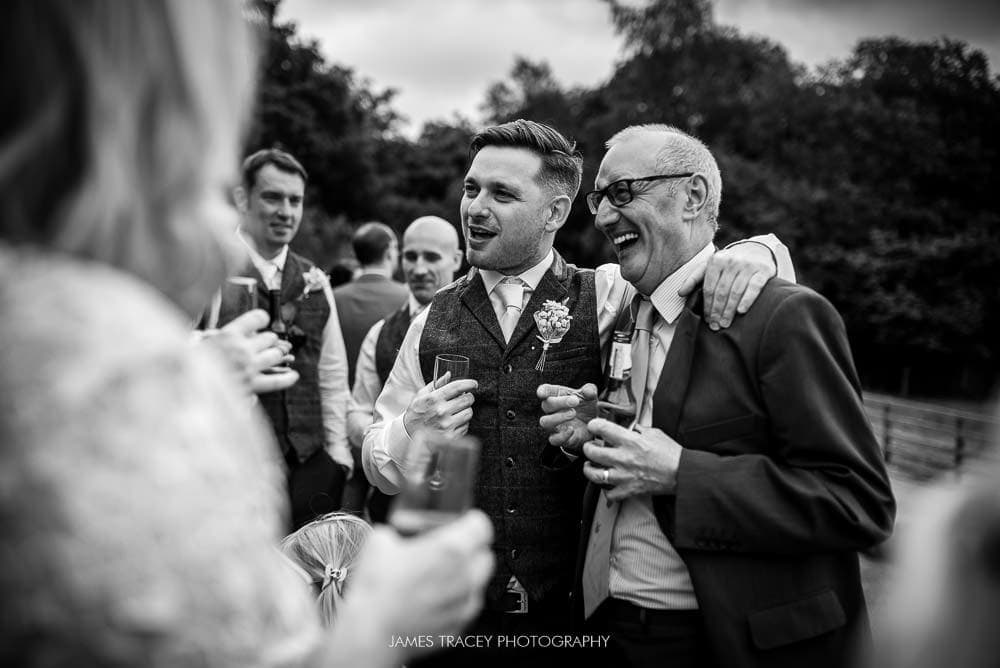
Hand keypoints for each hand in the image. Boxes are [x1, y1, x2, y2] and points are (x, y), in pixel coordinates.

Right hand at [200, 310, 298, 393]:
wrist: (187, 387)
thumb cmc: (191, 363)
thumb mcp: (202, 341)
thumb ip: (222, 335)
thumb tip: (240, 333)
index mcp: (229, 334)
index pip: (258, 317)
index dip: (261, 318)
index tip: (262, 320)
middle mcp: (242, 348)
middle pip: (269, 337)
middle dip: (268, 339)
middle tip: (262, 343)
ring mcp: (249, 367)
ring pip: (276, 354)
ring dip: (276, 354)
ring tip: (273, 355)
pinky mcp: (252, 385)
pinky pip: (277, 381)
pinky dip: (287, 378)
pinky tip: (293, 375)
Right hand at [331, 510, 494, 662]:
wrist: (372, 632)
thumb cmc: (378, 591)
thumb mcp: (380, 541)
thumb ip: (396, 532)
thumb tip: (394, 533)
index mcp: (451, 549)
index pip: (481, 525)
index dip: (471, 521)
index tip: (462, 522)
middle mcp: (465, 577)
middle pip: (484, 554)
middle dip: (471, 549)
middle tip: (450, 548)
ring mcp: (464, 604)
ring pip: (478, 583)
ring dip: (466, 576)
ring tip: (440, 575)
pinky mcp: (458, 626)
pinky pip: (466, 607)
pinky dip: (456, 601)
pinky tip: (433, 599)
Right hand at [403, 372, 477, 437]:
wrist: (408, 433)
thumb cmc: (416, 411)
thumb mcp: (422, 395)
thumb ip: (436, 384)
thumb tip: (449, 374)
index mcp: (434, 399)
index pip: (457, 387)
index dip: (469, 384)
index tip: (474, 384)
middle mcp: (441, 411)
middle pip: (467, 400)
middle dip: (469, 397)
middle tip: (466, 398)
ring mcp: (446, 425)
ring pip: (469, 413)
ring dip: (466, 410)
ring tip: (458, 411)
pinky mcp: (451, 436)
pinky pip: (466, 426)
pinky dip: (463, 423)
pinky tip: (454, 422)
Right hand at [537, 383, 597, 453]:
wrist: (592, 427)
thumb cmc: (586, 408)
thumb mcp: (590, 397)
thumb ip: (590, 391)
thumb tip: (589, 390)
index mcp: (556, 396)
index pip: (545, 391)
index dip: (542, 391)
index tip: (542, 393)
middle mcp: (552, 411)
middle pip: (546, 405)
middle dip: (559, 402)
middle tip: (575, 401)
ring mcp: (553, 426)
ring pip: (545, 422)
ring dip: (558, 417)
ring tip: (573, 413)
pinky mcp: (559, 439)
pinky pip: (554, 439)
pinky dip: (562, 435)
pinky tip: (572, 429)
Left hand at [582, 419, 681, 500]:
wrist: (683, 473)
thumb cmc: (671, 454)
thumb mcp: (654, 433)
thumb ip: (638, 430)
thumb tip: (630, 428)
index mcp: (630, 441)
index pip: (602, 428)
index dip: (594, 425)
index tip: (594, 427)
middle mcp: (624, 458)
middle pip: (592, 452)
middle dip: (588, 448)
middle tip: (591, 447)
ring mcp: (624, 476)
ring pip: (594, 474)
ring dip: (589, 469)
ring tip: (590, 466)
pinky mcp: (629, 490)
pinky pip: (610, 494)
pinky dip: (606, 491)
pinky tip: (607, 485)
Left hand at [678, 241, 775, 329]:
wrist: (757, 250)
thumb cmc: (729, 263)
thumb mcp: (710, 266)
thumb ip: (694, 278)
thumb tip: (680, 293)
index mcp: (716, 261)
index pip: (709, 288)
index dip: (707, 305)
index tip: (707, 319)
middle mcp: (732, 261)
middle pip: (721, 291)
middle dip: (717, 311)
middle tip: (715, 325)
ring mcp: (748, 265)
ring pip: (736, 291)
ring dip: (729, 310)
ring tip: (725, 323)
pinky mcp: (763, 270)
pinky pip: (754, 287)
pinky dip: (747, 300)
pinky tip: (741, 311)